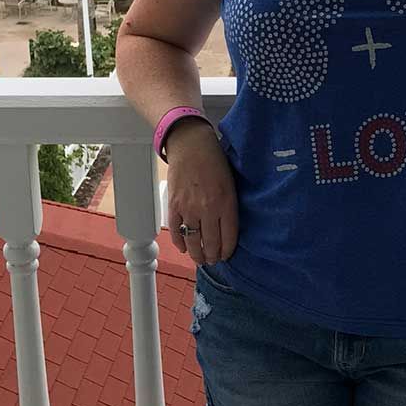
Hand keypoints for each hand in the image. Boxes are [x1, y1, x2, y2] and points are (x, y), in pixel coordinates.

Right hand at [165, 125, 238, 265]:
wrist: (191, 145)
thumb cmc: (215, 161)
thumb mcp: (232, 183)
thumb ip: (230, 206)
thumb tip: (228, 228)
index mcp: (226, 203)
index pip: (228, 237)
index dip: (227, 250)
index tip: (226, 256)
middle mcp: (207, 209)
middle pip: (210, 243)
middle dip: (212, 256)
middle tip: (213, 260)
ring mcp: (188, 208)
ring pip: (192, 241)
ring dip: (196, 254)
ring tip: (200, 259)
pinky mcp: (173, 205)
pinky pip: (176, 230)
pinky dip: (179, 242)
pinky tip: (184, 247)